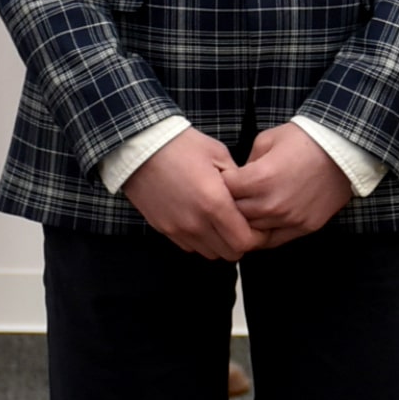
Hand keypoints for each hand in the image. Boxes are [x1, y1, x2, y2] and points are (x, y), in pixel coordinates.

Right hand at [125, 130, 260, 259]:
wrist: (140, 147)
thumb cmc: (181, 145)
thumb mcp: (219, 155)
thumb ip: (239, 181)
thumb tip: (250, 198)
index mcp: (214, 203)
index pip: (245, 241)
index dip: (258, 237)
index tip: (259, 226)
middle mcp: (196, 222)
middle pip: (230, 254)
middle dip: (241, 242)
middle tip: (242, 226)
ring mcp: (178, 229)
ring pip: (210, 253)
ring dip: (220, 243)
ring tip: (221, 223)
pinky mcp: (164, 229)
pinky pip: (190, 246)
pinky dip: (201, 240)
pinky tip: (201, 220)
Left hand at [222, 123, 351, 247]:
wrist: (343, 150)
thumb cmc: (303, 140)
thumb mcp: (266, 140)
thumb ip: (246, 163)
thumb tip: (235, 180)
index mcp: (259, 179)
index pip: (223, 191)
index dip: (221, 184)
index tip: (224, 181)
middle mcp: (271, 203)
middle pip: (233, 214)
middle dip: (229, 205)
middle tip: (232, 197)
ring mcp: (288, 219)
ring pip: (251, 231)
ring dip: (246, 221)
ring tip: (246, 210)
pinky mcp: (303, 227)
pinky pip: (273, 240)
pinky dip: (263, 234)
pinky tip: (260, 225)